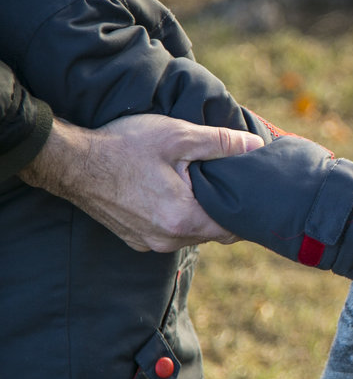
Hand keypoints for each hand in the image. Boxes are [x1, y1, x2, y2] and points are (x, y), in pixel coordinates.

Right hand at [19, 114, 262, 251]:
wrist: (72, 162)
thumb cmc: (126, 146)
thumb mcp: (178, 136)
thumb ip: (221, 143)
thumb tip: (256, 147)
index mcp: (182, 219)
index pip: (232, 228)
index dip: (244, 209)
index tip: (248, 190)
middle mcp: (167, 240)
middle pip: (214, 233)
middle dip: (224, 210)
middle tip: (226, 181)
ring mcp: (148, 242)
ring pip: (192, 234)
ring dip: (200, 213)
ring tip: (201, 183)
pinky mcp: (135, 238)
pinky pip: (170, 233)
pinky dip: (179, 217)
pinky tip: (175, 192)